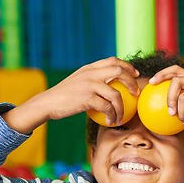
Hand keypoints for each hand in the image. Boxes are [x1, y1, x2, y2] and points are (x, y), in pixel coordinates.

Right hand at [12, 57, 139, 130]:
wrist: (48, 102)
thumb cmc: (64, 96)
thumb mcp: (78, 81)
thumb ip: (92, 79)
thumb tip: (109, 86)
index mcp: (89, 68)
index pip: (113, 61)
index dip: (127, 66)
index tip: (135, 75)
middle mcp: (90, 74)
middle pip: (119, 72)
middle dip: (131, 82)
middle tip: (135, 93)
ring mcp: (89, 85)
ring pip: (116, 94)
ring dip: (122, 107)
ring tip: (121, 116)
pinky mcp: (87, 98)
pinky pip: (107, 107)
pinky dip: (112, 116)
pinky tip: (111, 121)